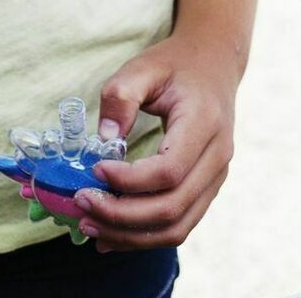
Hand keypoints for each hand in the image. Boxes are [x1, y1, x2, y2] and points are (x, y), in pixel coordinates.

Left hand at [73, 33, 238, 252]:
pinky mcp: (207, 189)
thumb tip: (103, 140)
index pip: (169, 170)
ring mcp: (216, 178)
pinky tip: (112, 234)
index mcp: (204, 123)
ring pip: (177, 226)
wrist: (214, 64)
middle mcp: (218, 157)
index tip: (95, 170)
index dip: (129, 180)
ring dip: (131, 235)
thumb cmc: (176, 64)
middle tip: (82, 205)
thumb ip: (121, 96)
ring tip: (91, 226)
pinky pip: (179, 225)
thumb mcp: (145, 66)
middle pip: (172, 207)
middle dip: (122, 216)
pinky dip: (145, 236)